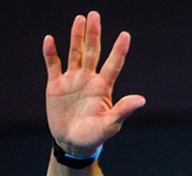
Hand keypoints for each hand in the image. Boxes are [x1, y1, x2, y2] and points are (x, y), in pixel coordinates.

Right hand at [43, 11, 144, 155]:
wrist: (72, 143)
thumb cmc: (95, 135)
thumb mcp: (110, 125)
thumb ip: (123, 111)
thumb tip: (141, 100)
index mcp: (104, 87)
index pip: (114, 64)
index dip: (119, 50)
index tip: (125, 35)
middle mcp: (89, 79)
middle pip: (92, 52)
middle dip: (93, 34)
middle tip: (94, 15)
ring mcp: (72, 80)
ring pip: (74, 54)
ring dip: (76, 37)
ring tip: (80, 19)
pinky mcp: (55, 85)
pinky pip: (53, 65)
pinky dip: (50, 53)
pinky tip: (50, 39)